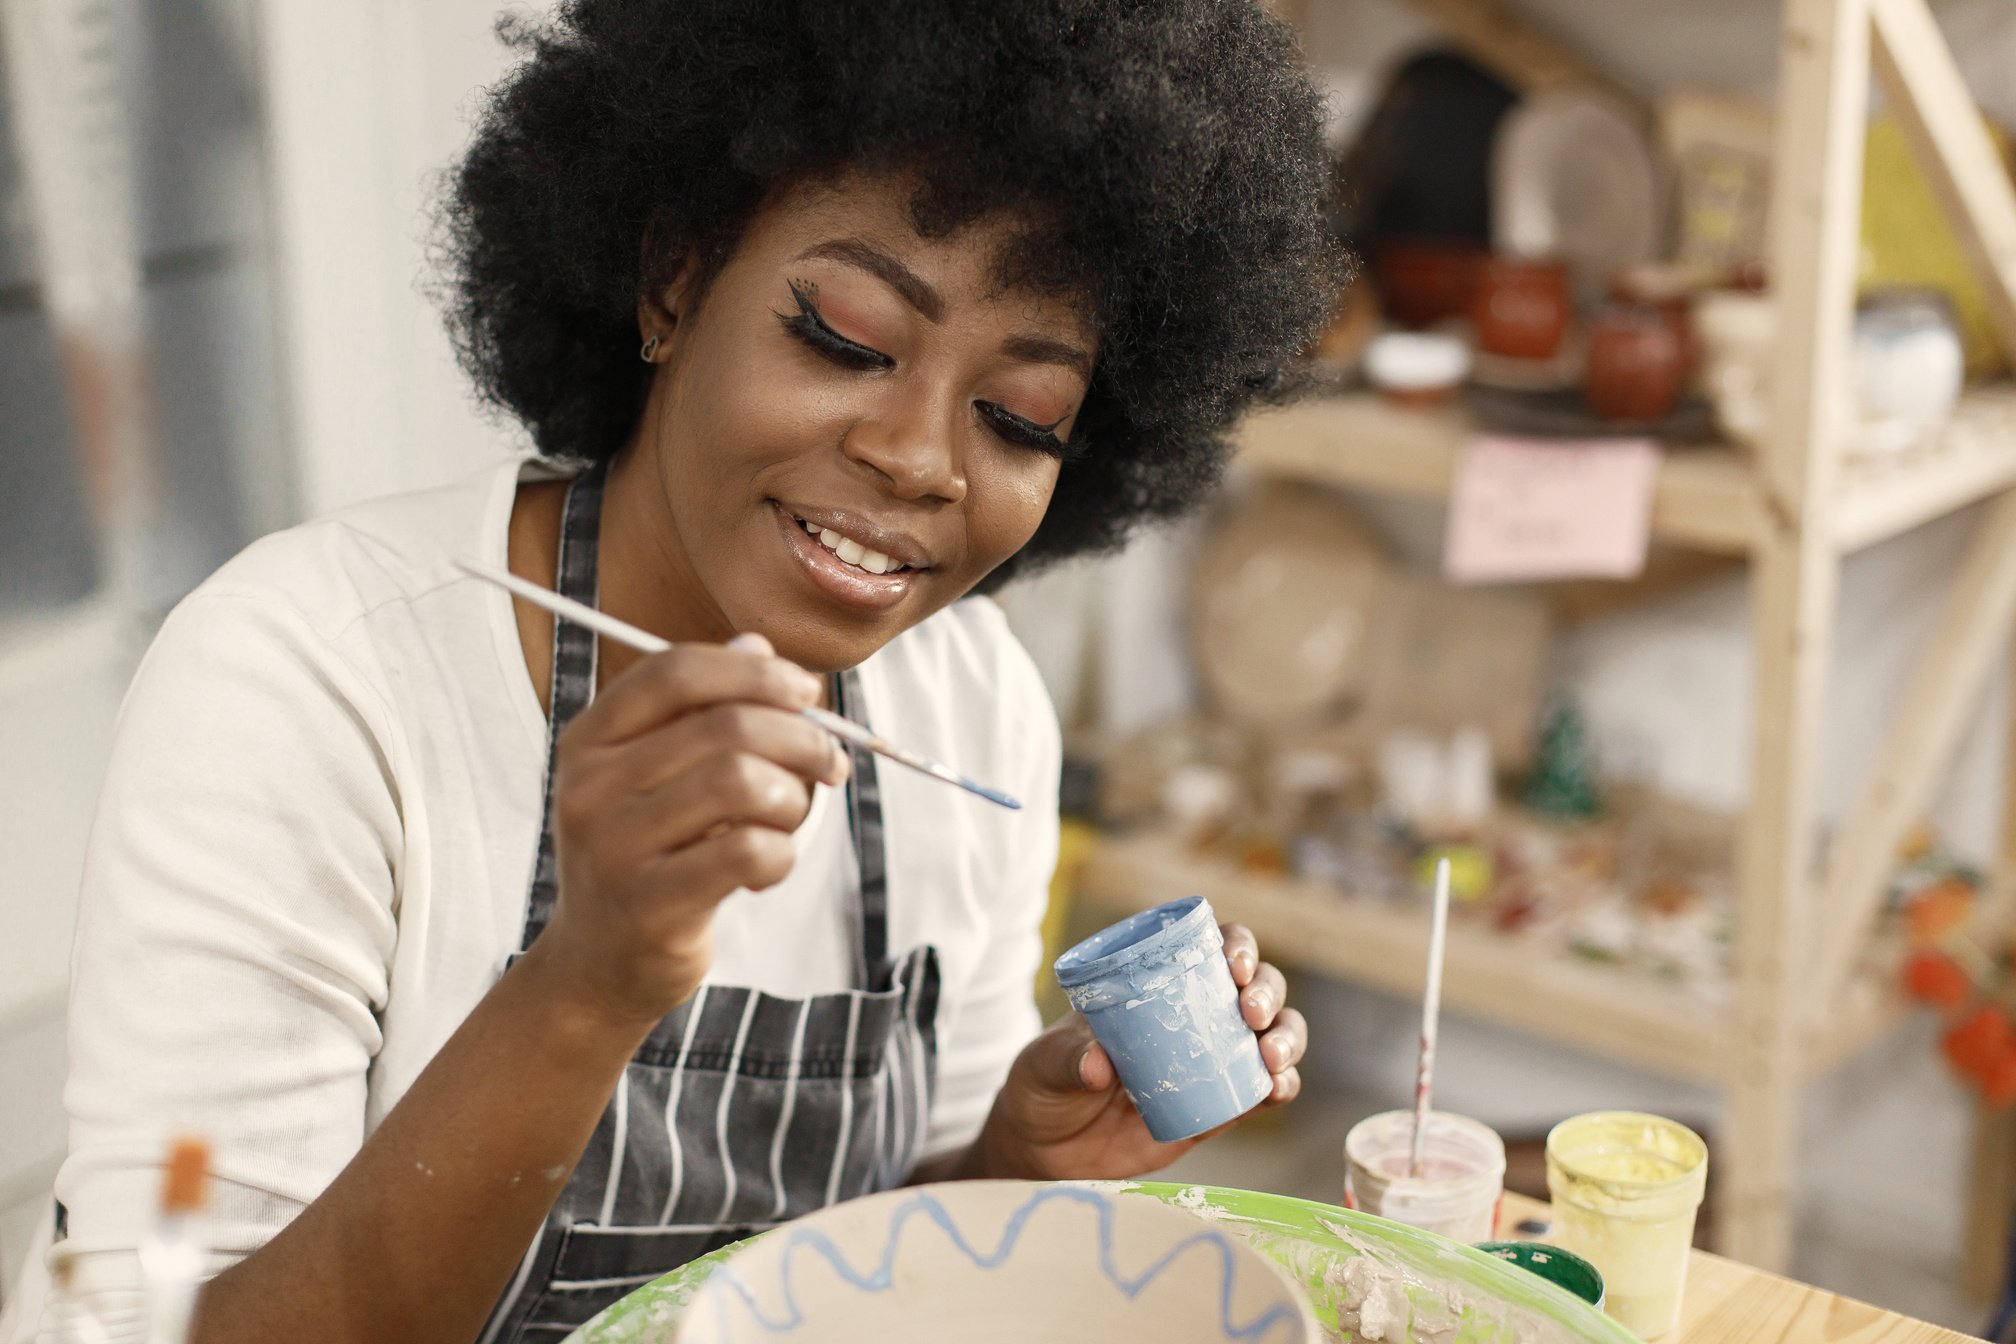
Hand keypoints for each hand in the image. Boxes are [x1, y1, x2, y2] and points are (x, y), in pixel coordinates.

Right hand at [533, 634, 849, 1030]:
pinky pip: (748, 852)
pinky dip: (781, 854)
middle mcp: (590, 787)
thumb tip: (757, 643)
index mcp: (591, 740)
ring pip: (742, 781)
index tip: (807, 693)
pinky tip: (769, 867)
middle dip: (800, 739)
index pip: (675, 671)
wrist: (599, 964)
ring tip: (790, 819)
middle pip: (724, 724)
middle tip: (829, 765)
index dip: (755, 671)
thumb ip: (703, 710)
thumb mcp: (656, 776)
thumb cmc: (648, 855)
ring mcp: (613, 848)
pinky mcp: (648, 905)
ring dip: (793, 798)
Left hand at [978, 923, 1305, 1180]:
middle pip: (1254, 987)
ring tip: (1271, 1057)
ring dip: (1286, 1039)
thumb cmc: (1042, 1087)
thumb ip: (1068, 1060)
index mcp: (1155, 984)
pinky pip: (1261, 1093)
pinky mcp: (1217, 1110)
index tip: (1232, 963)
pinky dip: (1280, 1087)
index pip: (1208, 948)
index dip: (1235, 945)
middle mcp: (1193, 1016)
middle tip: (1250, 1013)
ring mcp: (1210, 1062)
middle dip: (1266, 992)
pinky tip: (1279, 1088)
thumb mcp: (1045, 1064)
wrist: (1044, 1152)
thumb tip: (1101, 1067)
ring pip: (1270, 1036)